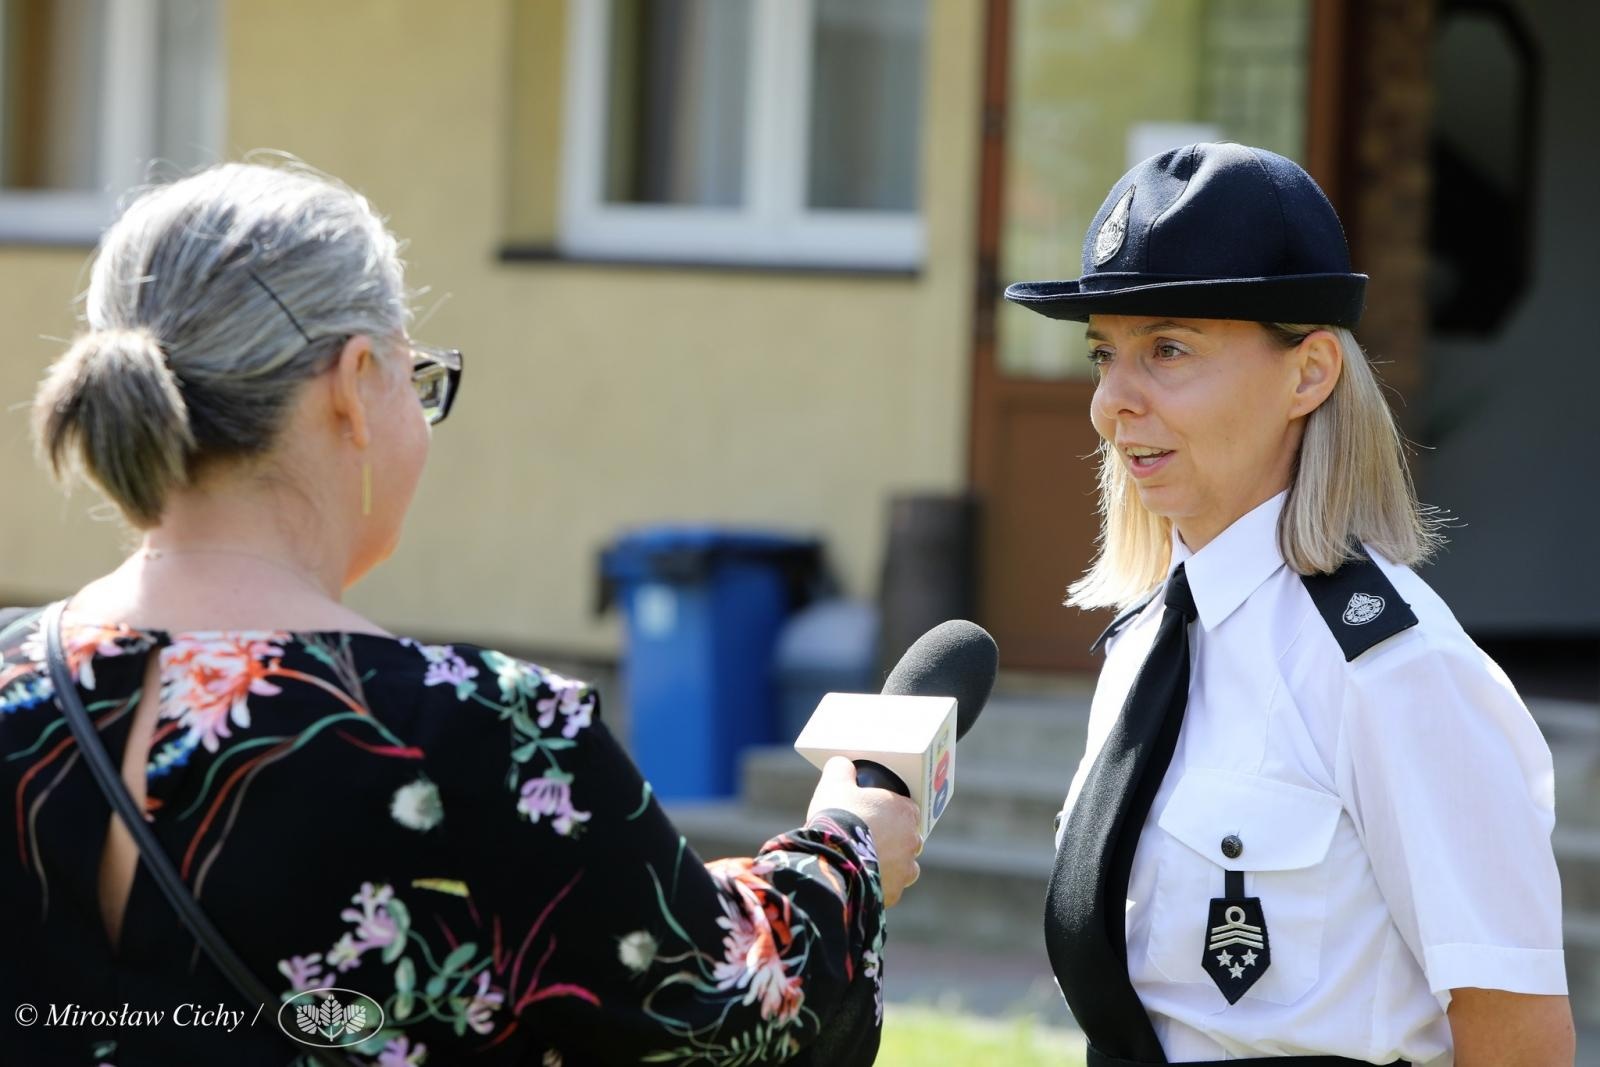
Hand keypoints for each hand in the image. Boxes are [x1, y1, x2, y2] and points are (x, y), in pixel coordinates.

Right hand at [807, 757, 922, 906]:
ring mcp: (906, 868)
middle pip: (908, 837)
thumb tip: (841, 763)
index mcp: (904, 811)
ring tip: (865, 861)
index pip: (907, 808)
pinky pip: (890, 887)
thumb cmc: (838, 817)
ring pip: (905, 865)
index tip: (874, 814)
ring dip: (890, 863)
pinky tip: (862, 879)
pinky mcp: (894, 892)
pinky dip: (880, 884)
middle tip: (867, 838)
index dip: (890, 811)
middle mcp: (913, 840)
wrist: (831, 858)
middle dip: (893, 838)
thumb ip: (842, 770)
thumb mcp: (835, 784)